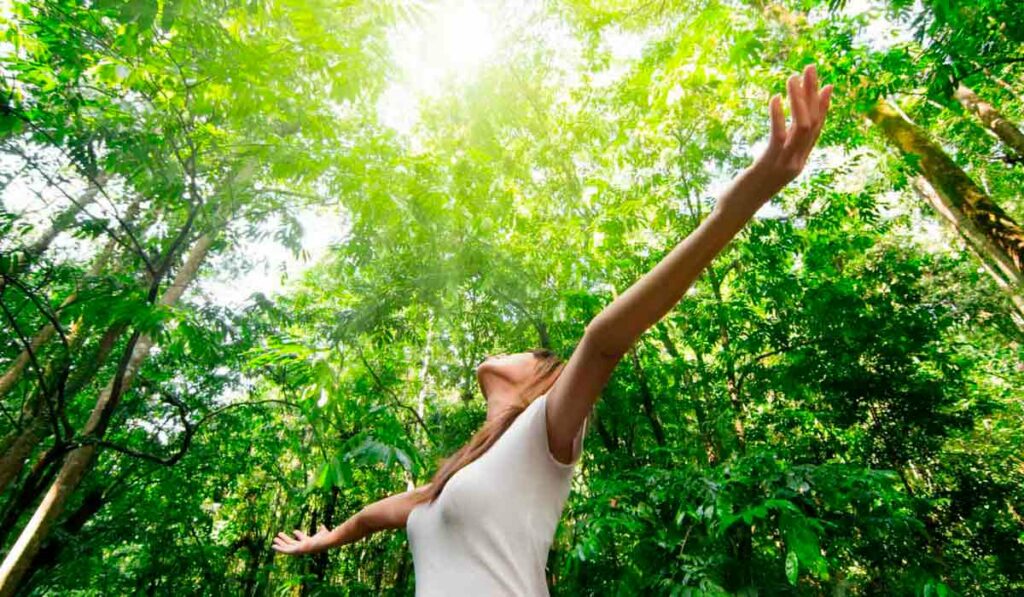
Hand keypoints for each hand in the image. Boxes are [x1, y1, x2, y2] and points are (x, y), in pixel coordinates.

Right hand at [272, 524, 333, 555]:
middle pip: (292, 543)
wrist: (326, 542)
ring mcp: (300, 549)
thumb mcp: (323, 532)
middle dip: (286, 540)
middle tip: (279, 535)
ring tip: (274, 539)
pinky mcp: (297, 551)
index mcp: (309, 542)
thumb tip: (322, 525)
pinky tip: (274, 546)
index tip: (294, 531)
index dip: (298, 534)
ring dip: (281, 543)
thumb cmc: (326, 538)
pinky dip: (279, 549)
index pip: (302, 539)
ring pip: (288, 547)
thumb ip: (322, 529)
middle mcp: (303, 547)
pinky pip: (286, 551)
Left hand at [749, 64, 832, 199]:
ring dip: (798, 99)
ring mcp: (785, 164)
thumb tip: (781, 136)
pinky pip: (778, 135)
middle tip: (811, 68)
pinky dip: (778, 115)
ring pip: (801, 126)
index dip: (823, 107)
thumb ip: (778, 151)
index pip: (817, 129)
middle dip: (813, 93)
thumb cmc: (747, 189)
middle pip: (813, 122)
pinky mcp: (769, 163)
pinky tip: (774, 98)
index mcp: (799, 161)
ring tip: (792, 77)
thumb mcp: (768, 167)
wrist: (735, 211)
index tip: (827, 85)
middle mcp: (797, 161)